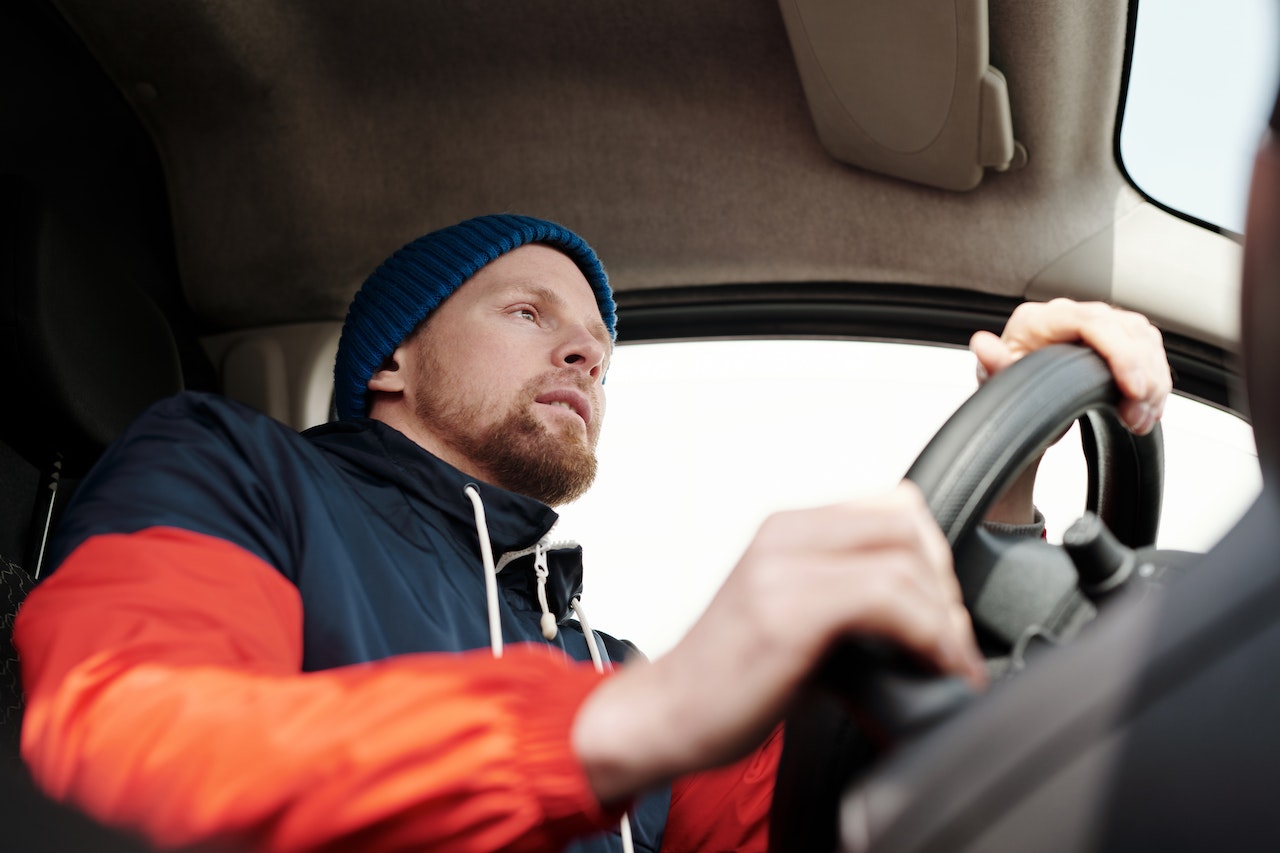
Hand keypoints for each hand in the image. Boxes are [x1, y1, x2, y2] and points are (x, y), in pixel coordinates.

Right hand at [571, 482, 983, 803]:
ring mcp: (780, 569)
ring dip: (944, 619)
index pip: (893, 506)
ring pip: (904, 561)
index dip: (934, 558)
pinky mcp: (785, 612)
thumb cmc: (728, 679)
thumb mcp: (789, 612)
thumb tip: (926, 608)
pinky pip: (886, 599)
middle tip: (950, 642)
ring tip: (948, 662)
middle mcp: (782, 536)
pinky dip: (928, 635)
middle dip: (946, 586)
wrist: (663, 716)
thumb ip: (842, 591)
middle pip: (906, 524)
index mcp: (786, 529)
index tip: (943, 613)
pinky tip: (932, 667)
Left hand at [970, 298, 1170, 434]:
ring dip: (1154, 382)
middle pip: (1127, 329)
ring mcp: (1096, 324)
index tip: (1133, 389)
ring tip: (1141, 419)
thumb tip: (981, 344)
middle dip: (1143, 375)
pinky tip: (1149, 408)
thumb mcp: (998, 383)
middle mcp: (1070, 315)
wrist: (1018, 404)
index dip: (1120, 353)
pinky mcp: (1115, 339)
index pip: (1091, 322)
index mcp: (1039, 319)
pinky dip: (1156, 382)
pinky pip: (1149, 351)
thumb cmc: (1008, 390)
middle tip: (1137, 417)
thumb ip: (993, 365)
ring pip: (1144, 340)